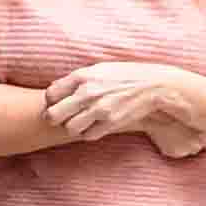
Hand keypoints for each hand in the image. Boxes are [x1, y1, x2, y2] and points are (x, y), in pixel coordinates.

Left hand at [46, 59, 205, 154]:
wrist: (155, 86)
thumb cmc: (126, 75)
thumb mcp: (99, 69)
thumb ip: (76, 79)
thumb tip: (54, 90)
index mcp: (82, 76)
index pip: (50, 94)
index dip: (51, 101)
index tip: (58, 103)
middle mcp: (88, 93)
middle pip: (53, 115)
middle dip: (54, 118)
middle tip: (62, 118)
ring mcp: (100, 110)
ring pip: (70, 128)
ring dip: (73, 127)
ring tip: (81, 122)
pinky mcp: (111, 123)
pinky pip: (88, 136)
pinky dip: (88, 133)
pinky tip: (95, 126)